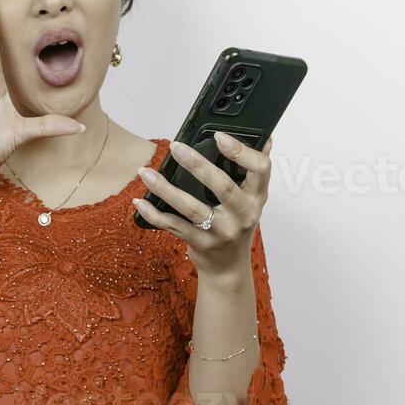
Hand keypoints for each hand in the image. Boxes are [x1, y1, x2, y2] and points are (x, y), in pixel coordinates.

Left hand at [132, 132, 273, 277]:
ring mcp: (222, 231)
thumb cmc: (237, 224)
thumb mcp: (251, 199)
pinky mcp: (202, 243)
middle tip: (176, 146)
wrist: (229, 268)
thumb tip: (264, 137)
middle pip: (222, 186)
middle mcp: (243, 214)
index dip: (242, 151)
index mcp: (257, 196)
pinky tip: (141, 202)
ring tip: (146, 173)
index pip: (260, 168)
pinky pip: (174, 226)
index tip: (220, 137)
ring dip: (165, 189)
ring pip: (192, 207)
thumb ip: (253, 172)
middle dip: (197, 164)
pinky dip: (154, 214)